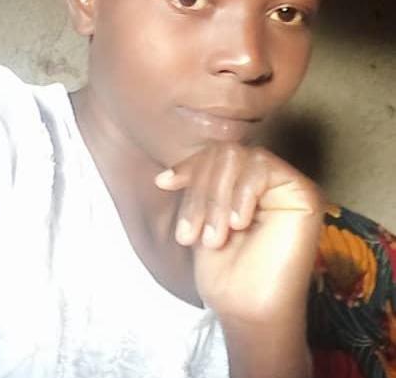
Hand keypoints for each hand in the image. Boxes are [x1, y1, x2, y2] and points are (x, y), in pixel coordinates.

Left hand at [155, 142, 322, 320]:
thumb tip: (168, 173)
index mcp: (242, 183)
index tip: (163, 183)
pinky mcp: (302, 192)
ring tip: (214, 238)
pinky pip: (263, 167)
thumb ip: (198, 188)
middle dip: (202, 192)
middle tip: (195, 234)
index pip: (214, 155)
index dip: (188, 166)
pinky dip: (242, 193)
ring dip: (217, 198)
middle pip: (224, 154)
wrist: (248, 310)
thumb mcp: (202, 219)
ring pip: (238, 158)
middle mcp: (266, 179)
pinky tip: (238, 223)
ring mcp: (285, 184)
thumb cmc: (226, 273)